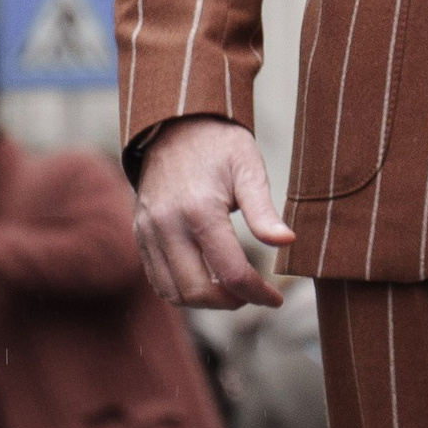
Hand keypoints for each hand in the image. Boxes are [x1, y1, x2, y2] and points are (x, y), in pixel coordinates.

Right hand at [132, 118, 291, 310]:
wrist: (175, 125)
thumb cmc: (219, 145)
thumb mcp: (248, 168)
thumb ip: (264, 210)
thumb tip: (287, 241)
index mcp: (199, 210)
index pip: (231, 272)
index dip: (258, 294)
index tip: (275, 299)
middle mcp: (167, 225)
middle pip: (199, 291)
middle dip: (232, 302)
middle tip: (254, 294)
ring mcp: (149, 232)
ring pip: (174, 293)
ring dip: (206, 302)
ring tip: (233, 291)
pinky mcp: (140, 234)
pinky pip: (158, 280)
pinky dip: (183, 291)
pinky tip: (208, 281)